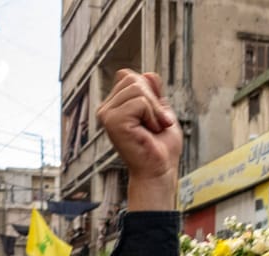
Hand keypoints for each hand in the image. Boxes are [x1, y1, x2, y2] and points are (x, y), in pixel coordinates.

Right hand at [97, 70, 181, 209]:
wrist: (160, 170)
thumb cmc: (161, 147)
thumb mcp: (161, 112)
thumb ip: (153, 92)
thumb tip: (148, 73)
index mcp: (115, 105)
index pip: (129, 76)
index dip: (149, 92)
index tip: (155, 116)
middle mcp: (106, 109)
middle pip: (133, 79)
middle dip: (153, 100)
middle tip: (157, 124)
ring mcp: (107, 114)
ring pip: (138, 88)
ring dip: (154, 110)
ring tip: (153, 129)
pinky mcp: (113, 121)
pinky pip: (140, 102)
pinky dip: (152, 116)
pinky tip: (148, 132)